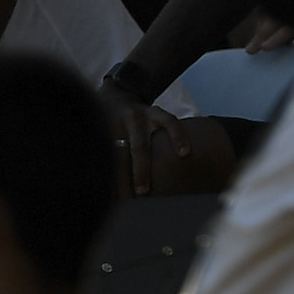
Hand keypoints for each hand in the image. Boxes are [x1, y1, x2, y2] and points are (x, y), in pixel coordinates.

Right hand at [111, 100, 237, 195]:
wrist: (115, 94)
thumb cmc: (142, 118)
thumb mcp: (156, 118)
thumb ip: (169, 134)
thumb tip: (191, 162)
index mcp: (154, 114)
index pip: (169, 121)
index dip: (178, 135)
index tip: (186, 154)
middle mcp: (135, 119)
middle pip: (139, 146)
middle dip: (141, 169)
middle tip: (144, 192)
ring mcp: (115, 126)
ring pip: (118, 154)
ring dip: (120, 177)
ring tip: (124, 199)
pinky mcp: (102, 131)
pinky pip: (104, 156)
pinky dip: (105, 172)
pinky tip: (106, 188)